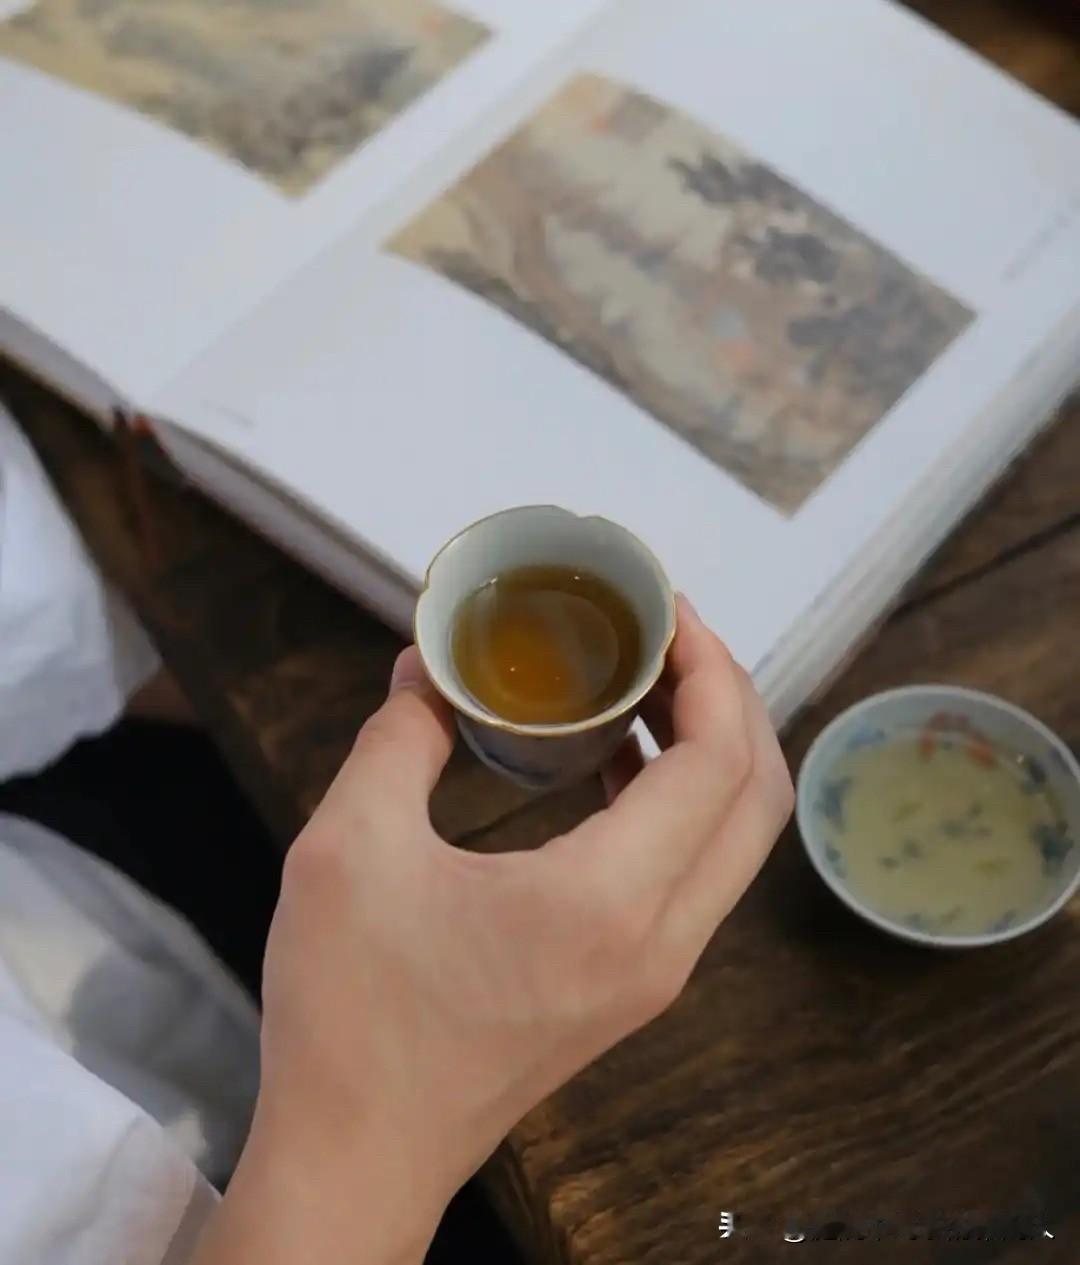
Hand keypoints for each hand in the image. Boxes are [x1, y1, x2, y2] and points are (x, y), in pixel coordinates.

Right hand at [196, 596, 791, 1264]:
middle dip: (731, 698)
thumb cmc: (351, 1011)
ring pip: (736, 841)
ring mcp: (656, 973)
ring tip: (650, 683)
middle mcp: (661, 939)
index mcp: (610, 899)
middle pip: (757, 796)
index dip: (709, 668)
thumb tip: (424, 669)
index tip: (665, 608)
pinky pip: (696, 875)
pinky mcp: (631, 988)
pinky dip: (684, 804)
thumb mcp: (349, 849)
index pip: (718, 760)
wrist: (358, 1159)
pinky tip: (618, 762)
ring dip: (714, 751)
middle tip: (668, 635)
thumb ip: (397, 740)